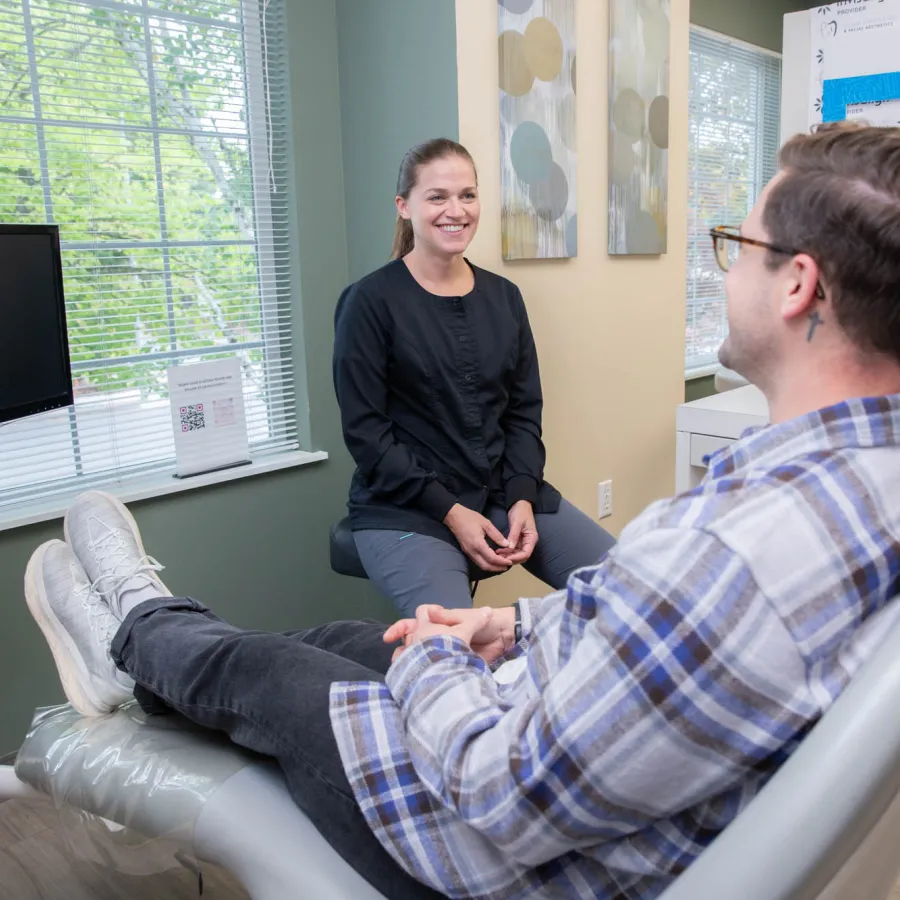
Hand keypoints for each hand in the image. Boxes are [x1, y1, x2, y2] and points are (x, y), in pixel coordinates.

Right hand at [384, 604, 516, 664]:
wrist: (506, 638)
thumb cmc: (486, 622)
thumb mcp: (465, 617)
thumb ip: (446, 617)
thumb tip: (425, 613)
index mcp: (438, 623)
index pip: (412, 624)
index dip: (400, 629)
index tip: (390, 637)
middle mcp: (438, 638)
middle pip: (413, 644)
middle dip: (403, 651)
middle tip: (399, 660)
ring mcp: (444, 654)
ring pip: (422, 660)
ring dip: (413, 665)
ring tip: (407, 673)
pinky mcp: (453, 667)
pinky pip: (437, 672)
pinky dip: (428, 676)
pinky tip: (421, 682)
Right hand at [443, 504, 512, 572]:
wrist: (453, 516)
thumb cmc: (470, 517)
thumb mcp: (486, 524)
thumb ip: (497, 535)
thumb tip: (507, 544)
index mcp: (478, 544)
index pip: (492, 558)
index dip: (502, 562)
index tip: (510, 562)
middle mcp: (472, 551)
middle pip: (486, 566)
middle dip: (498, 568)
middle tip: (507, 566)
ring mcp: (468, 552)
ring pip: (481, 565)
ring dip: (492, 567)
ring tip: (502, 564)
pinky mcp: (466, 551)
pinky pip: (477, 561)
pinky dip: (486, 563)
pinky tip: (492, 560)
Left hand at [498, 500, 538, 564]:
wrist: (519, 504)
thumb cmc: (521, 511)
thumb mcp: (517, 522)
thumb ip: (514, 535)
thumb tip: (510, 547)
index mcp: (531, 538)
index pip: (526, 553)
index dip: (517, 558)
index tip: (506, 558)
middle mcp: (528, 542)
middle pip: (521, 556)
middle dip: (511, 558)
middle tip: (500, 558)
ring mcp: (523, 541)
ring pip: (516, 553)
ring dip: (508, 555)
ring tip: (497, 555)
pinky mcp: (517, 540)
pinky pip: (512, 549)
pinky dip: (506, 551)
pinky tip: (498, 551)